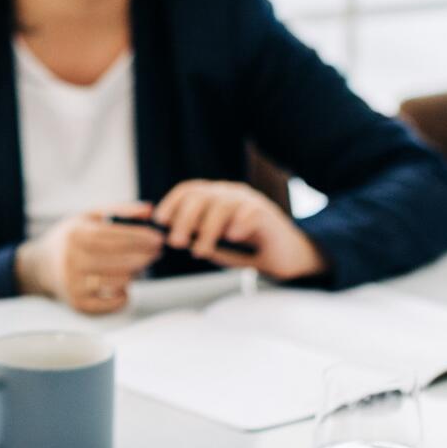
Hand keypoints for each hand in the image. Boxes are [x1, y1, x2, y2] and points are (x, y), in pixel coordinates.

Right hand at [15, 206, 165, 313]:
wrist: (40, 266)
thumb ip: (119, 211)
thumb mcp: (88, 217)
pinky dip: (124, 295)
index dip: (141, 238)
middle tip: (157, 252)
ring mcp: (74, 284)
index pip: (116, 237)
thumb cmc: (70, 238)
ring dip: (136, 273)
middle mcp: (72, 260)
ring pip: (119, 281)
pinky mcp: (78, 303)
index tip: (158, 238)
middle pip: (120, 260)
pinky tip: (126, 285)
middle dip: (145, 255)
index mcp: (76, 235)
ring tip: (141, 265)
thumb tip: (149, 210)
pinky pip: (112, 303)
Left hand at [154, 180, 327, 280]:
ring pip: (222, 205)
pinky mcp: (268, 213)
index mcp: (217, 196)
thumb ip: (198, 237)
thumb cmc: (249, 250)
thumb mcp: (218, 243)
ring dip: (208, 230)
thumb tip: (170, 237)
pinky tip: (232, 237)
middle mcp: (231, 193)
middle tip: (176, 242)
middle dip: (185, 219)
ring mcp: (250, 201)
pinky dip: (238, 224)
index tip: (160, 221)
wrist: (286, 257)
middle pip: (202, 195)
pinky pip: (250, 212)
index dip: (172, 203)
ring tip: (201, 252)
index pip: (189, 190)